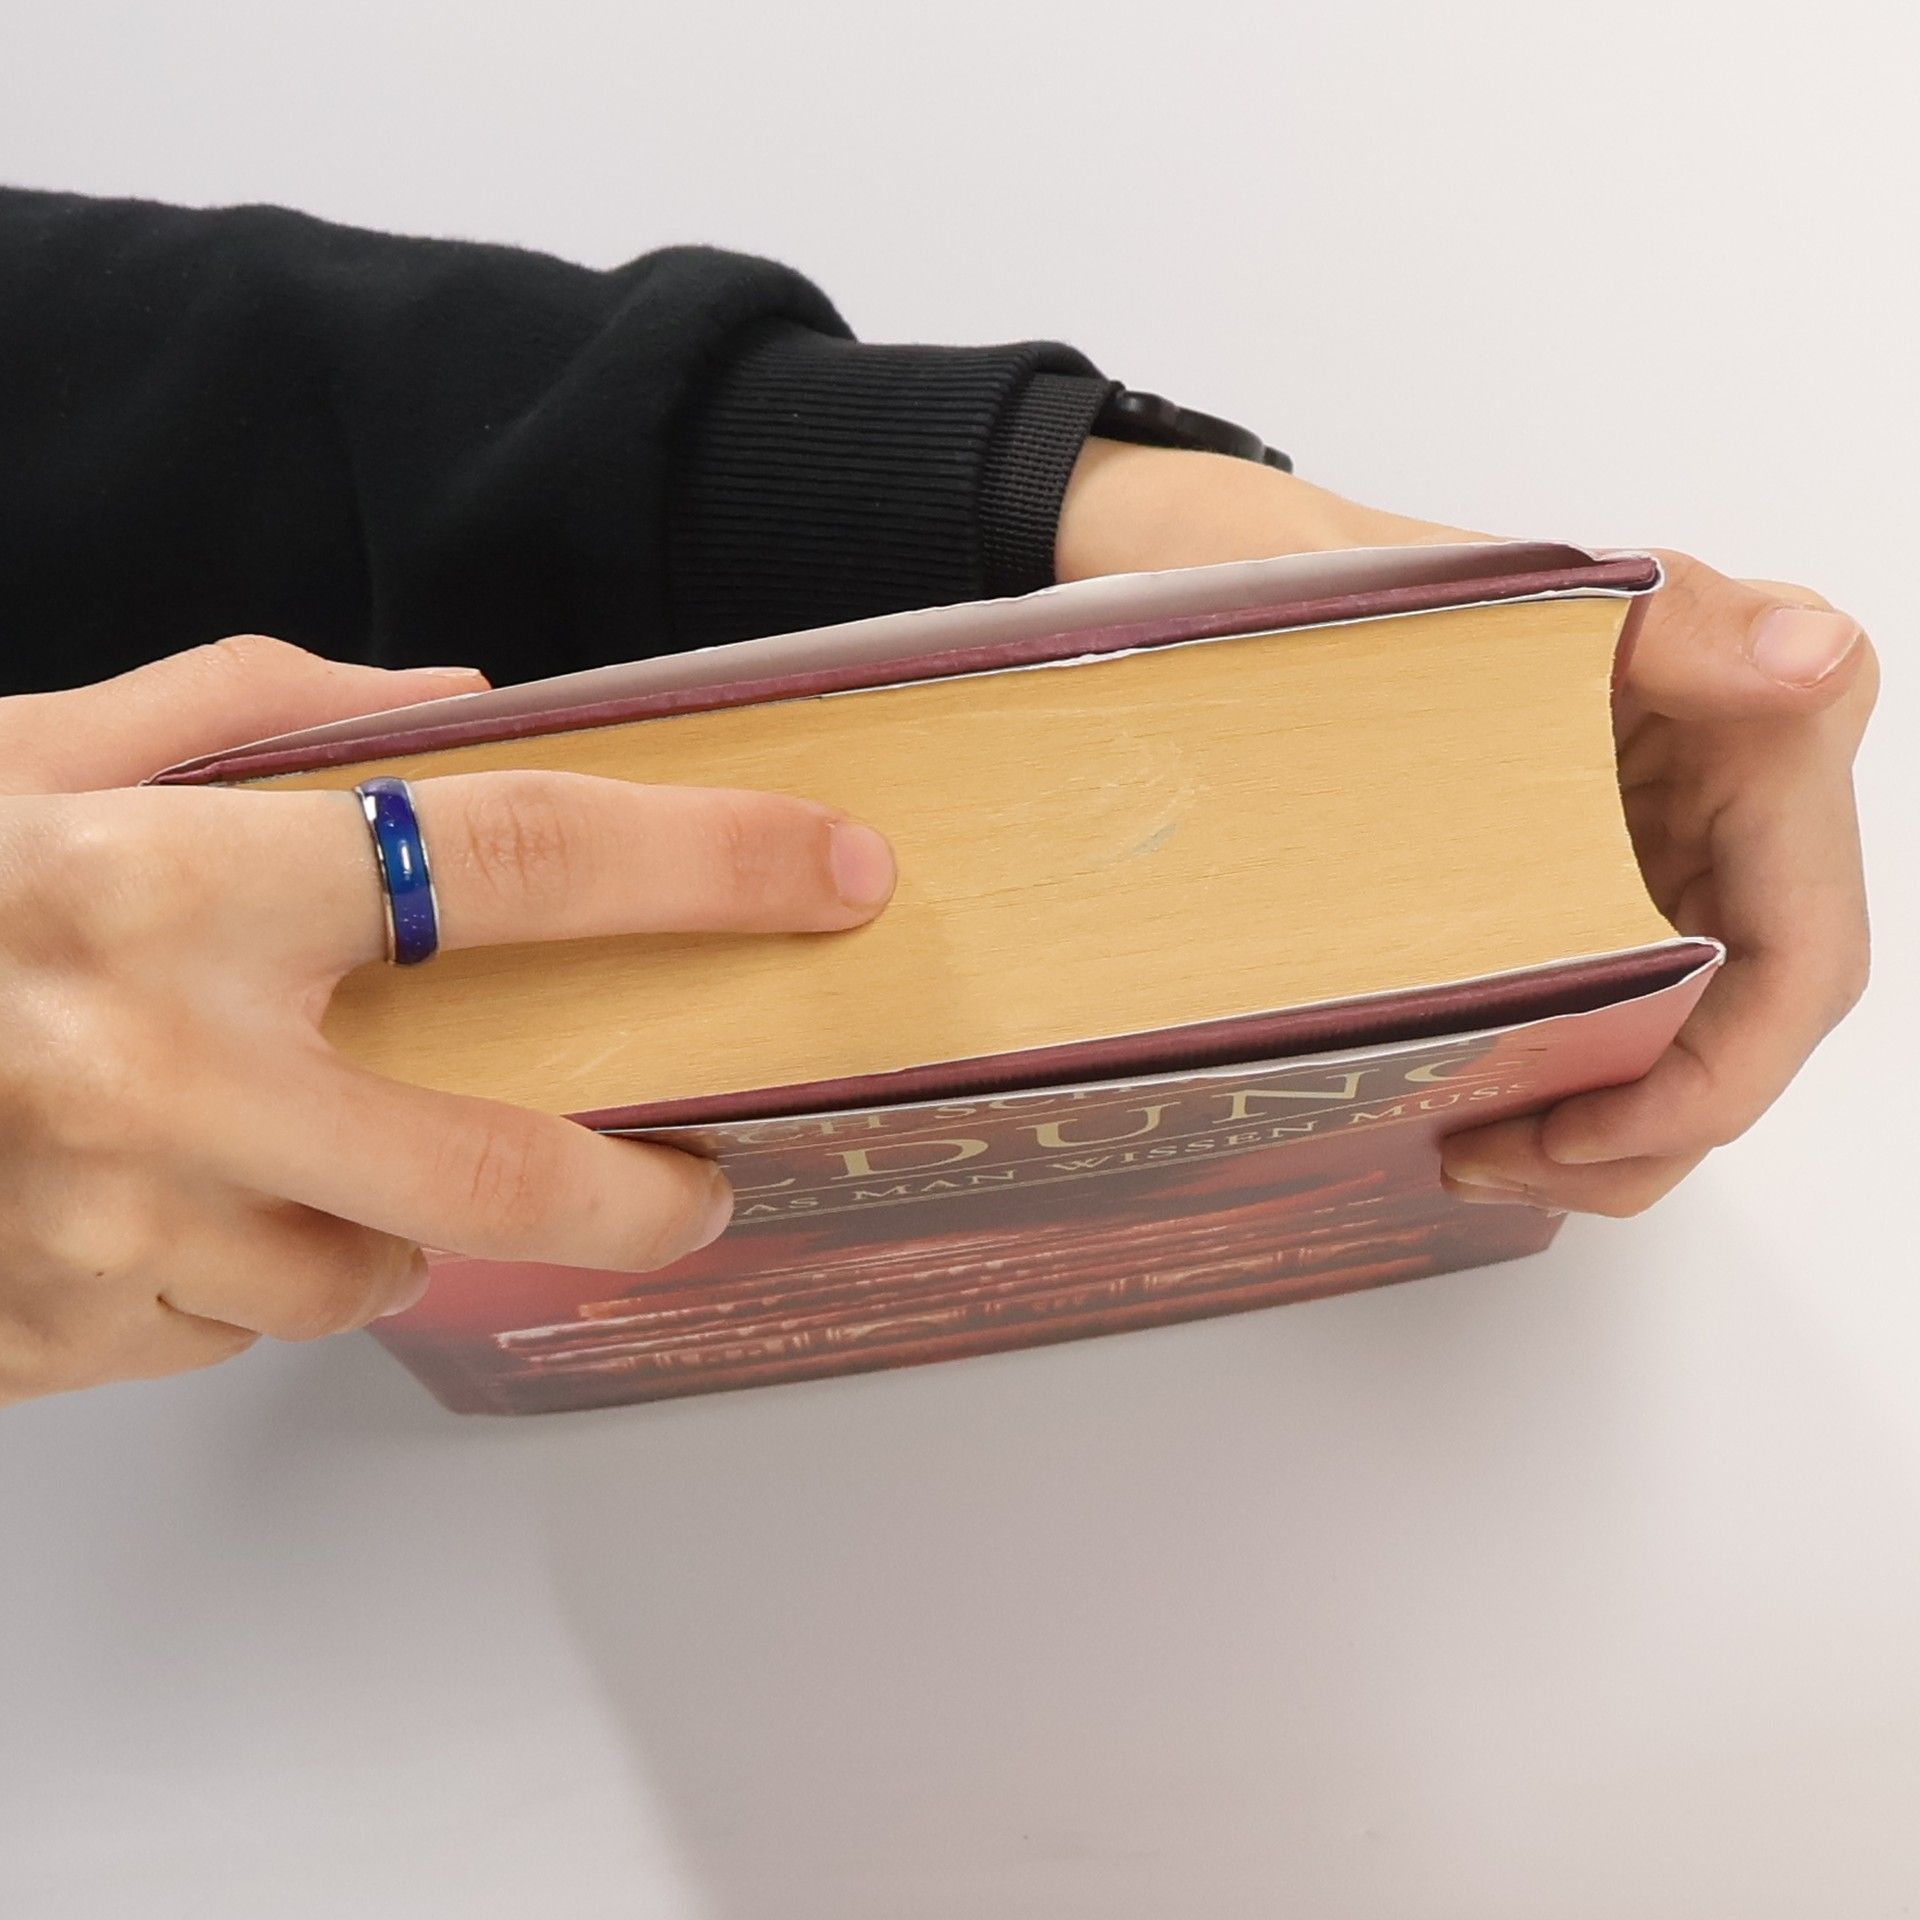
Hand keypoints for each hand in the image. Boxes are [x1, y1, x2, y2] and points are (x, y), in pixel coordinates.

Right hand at [0, 636, 895, 1403]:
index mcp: (172, 882)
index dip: (706, 861)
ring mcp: (105, 1232)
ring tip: (286, 1143)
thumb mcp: (19, 751)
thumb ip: (247, 703)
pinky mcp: (54, 1339)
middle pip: (505, 1164)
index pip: (518, 855)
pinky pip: (233, 1325)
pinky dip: (241, 1268)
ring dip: (378, 1218)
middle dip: (642, 1188)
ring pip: (363, 1272)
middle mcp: (157, 1072)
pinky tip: (154, 1197)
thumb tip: (457, 703)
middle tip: (697, 1175)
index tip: (834, 874)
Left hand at [1057, 442, 1877, 1215]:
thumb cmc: (1414, 586)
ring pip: (1686, 1047)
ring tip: (1469, 1161)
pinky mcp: (1608, 897)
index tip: (1581, 1133)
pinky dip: (1563, 1089)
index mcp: (1775, 740)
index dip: (1713, 1081)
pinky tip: (1474, 1119)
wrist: (1305, 600)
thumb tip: (1812, 663)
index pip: (1804, 961)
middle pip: (1746, 1033)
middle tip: (1490, 1167)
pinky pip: (1621, 1020)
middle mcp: (1751, 816)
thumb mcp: (1542, 593)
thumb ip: (1685, 625)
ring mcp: (1678, 863)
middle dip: (1634, 1134)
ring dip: (1594, 1136)